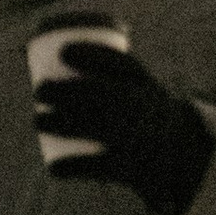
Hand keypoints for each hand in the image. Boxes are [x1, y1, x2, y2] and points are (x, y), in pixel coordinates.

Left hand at [31, 40, 214, 214]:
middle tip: (40, 90)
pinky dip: (74, 168)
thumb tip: (56, 46)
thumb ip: (103, 65)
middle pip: (100, 95)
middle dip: (65, 91)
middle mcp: (144, 108)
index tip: (62, 51)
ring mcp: (137, 138)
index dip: (91, 54)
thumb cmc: (139, 107)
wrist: (177, 150)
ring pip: (94, 128)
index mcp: (145, 84)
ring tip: (37, 121)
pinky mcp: (130, 167)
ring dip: (60, 124)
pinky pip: (99, 167)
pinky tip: (53, 168)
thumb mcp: (135, 82)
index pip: (121, 63)